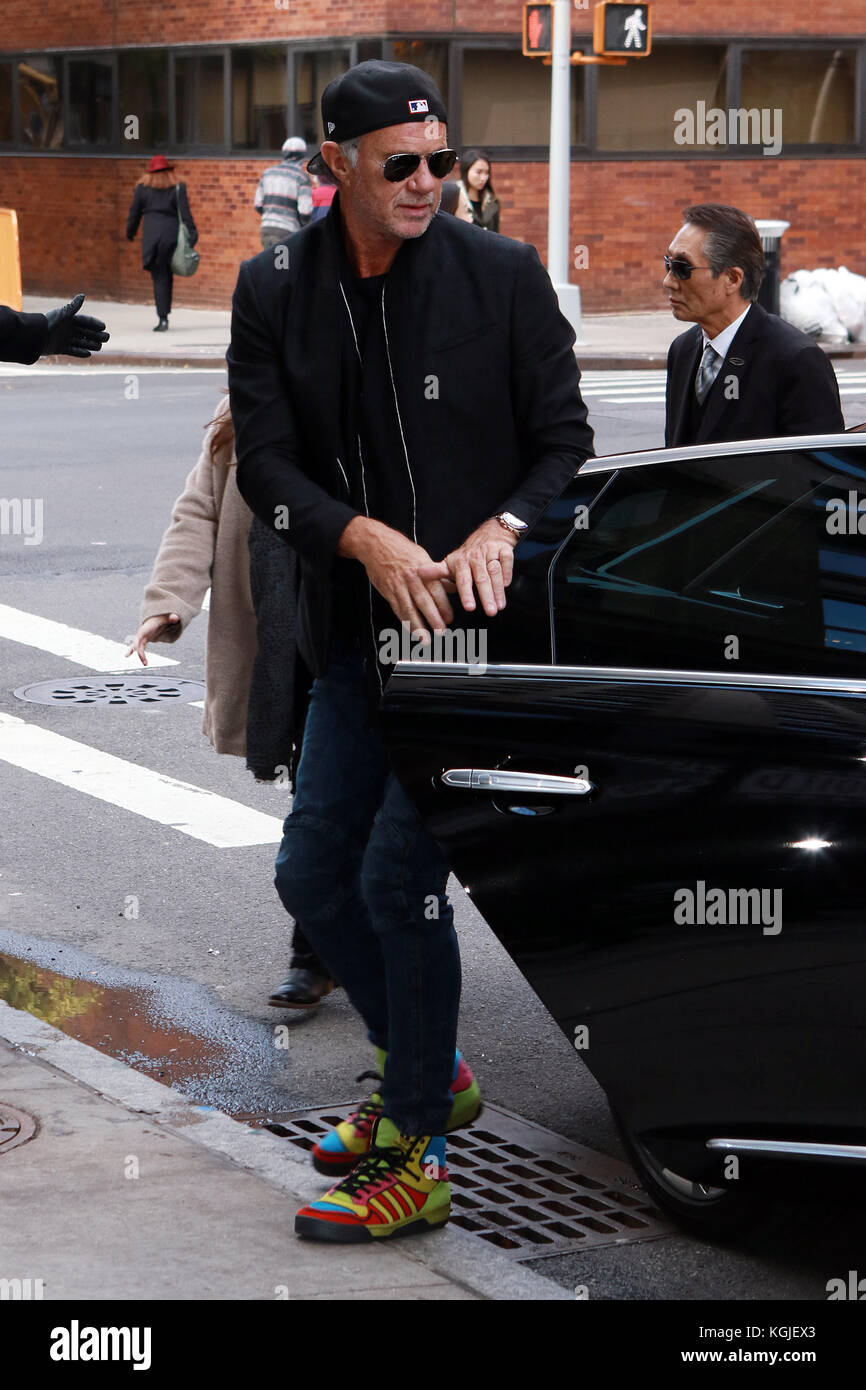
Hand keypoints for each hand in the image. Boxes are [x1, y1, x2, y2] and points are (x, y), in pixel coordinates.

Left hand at [43, 293, 109, 358]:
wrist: (36, 336)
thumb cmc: (49, 322)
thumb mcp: (63, 314)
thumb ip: (73, 306)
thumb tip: (83, 295)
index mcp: (69, 319)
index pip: (85, 321)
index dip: (94, 323)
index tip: (103, 326)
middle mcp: (67, 329)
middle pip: (86, 332)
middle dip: (96, 335)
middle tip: (106, 338)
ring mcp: (64, 339)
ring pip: (81, 342)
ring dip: (91, 344)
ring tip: (99, 347)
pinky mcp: (60, 349)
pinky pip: (73, 351)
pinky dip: (80, 352)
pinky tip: (89, 354)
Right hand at [125, 614, 179, 664]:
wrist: (157, 618)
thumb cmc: (160, 618)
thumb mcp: (166, 618)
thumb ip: (171, 618)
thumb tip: (176, 617)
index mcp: (145, 628)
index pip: (139, 635)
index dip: (137, 641)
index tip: (136, 648)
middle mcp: (142, 634)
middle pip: (136, 643)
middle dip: (135, 650)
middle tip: (136, 658)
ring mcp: (142, 638)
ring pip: (137, 647)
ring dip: (139, 655)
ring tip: (144, 664)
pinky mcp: (144, 641)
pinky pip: (141, 649)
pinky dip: (142, 656)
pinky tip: (145, 663)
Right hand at [338, 518, 453, 638]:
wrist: (376, 544)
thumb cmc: (401, 550)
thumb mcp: (422, 557)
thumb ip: (438, 574)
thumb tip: (454, 586)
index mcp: (423, 569)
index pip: (436, 590)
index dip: (444, 606)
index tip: (450, 618)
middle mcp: (411, 578)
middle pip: (424, 601)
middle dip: (433, 618)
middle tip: (441, 631)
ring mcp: (398, 586)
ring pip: (409, 609)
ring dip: (418, 626)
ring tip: (425, 639)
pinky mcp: (388, 592)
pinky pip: (398, 609)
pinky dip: (405, 622)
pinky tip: (411, 631)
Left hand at [418, 519, 517, 617]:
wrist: (489, 533)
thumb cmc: (469, 555)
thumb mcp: (451, 563)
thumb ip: (437, 572)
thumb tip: (419, 573)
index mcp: (460, 562)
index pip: (463, 580)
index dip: (466, 594)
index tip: (469, 607)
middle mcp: (475, 557)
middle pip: (482, 578)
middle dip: (486, 596)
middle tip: (490, 611)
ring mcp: (490, 552)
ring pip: (495, 572)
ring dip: (498, 590)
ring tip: (499, 605)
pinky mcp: (503, 549)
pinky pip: (506, 561)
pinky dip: (507, 572)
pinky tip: (507, 585)